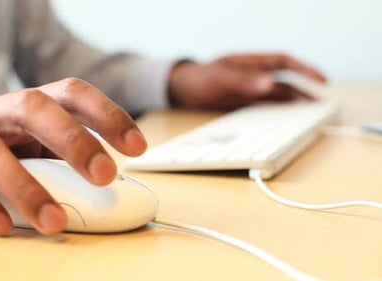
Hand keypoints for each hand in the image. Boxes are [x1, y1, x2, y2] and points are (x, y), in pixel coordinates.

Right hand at [0, 78, 146, 235]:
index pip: (71, 93)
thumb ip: (64, 157)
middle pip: (34, 106)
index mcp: (28, 105)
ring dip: (26, 188)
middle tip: (105, 177)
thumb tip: (114, 184)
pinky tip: (2, 226)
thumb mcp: (31, 146)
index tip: (138, 146)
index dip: (107, 114)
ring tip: (55, 222)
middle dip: (74, 140)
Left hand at [168, 53, 326, 109]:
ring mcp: (249, 90)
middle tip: (323, 104)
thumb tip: (270, 85)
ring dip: (293, 104)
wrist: (180, 90)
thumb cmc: (198, 78)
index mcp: (251, 63)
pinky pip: (264, 108)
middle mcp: (253, 76)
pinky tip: (286, 122)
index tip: (322, 80)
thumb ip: (243, 82)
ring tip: (310, 115)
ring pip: (277, 97)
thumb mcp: (220, 78)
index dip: (305, 69)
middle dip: (305, 91)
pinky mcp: (242, 104)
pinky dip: (277, 114)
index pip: (284, 62)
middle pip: (285, 82)